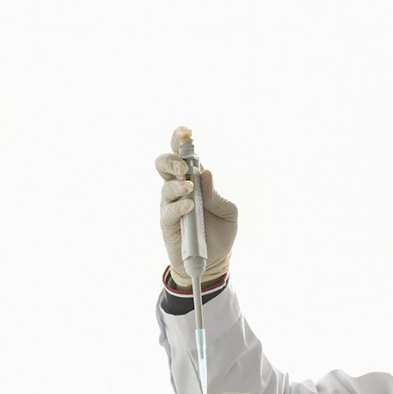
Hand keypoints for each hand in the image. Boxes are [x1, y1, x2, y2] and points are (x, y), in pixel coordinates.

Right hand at [156, 126, 237, 286]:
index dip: (180, 140)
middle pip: (163, 164)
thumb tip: (206, 174)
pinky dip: (179, 206)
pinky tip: (189, 207)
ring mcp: (171, 205)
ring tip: (191, 191)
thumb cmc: (220, 232)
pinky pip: (168, 210)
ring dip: (177, 185)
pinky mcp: (167, 223)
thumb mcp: (229, 212)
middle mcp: (179, 188)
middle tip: (184, 166)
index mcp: (194, 180)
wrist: (214, 260)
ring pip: (165, 186)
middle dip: (171, 160)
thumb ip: (217, 195)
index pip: (183, 154)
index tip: (186, 132)